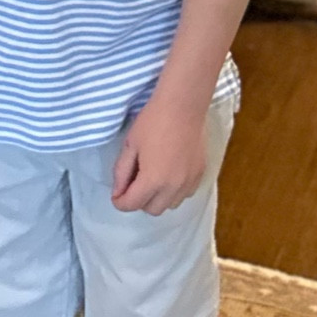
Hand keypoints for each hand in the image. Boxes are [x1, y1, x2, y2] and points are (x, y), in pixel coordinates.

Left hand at [111, 90, 210, 213]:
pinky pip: (184, 194)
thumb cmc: (152, 122)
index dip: (120, 201)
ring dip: (158, 198)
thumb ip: (121, 172)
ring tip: (153, 178)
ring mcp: (189, 182)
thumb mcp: (130, 145)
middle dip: (139, 201)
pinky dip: (174, 191)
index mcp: (153, 180)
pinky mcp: (200, 174)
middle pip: (152, 210)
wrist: (183, 106)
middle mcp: (173, 187)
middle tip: (134, 183)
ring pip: (170, 205)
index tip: (116, 194)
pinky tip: (169, 173)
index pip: (132, 204)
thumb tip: (118, 192)